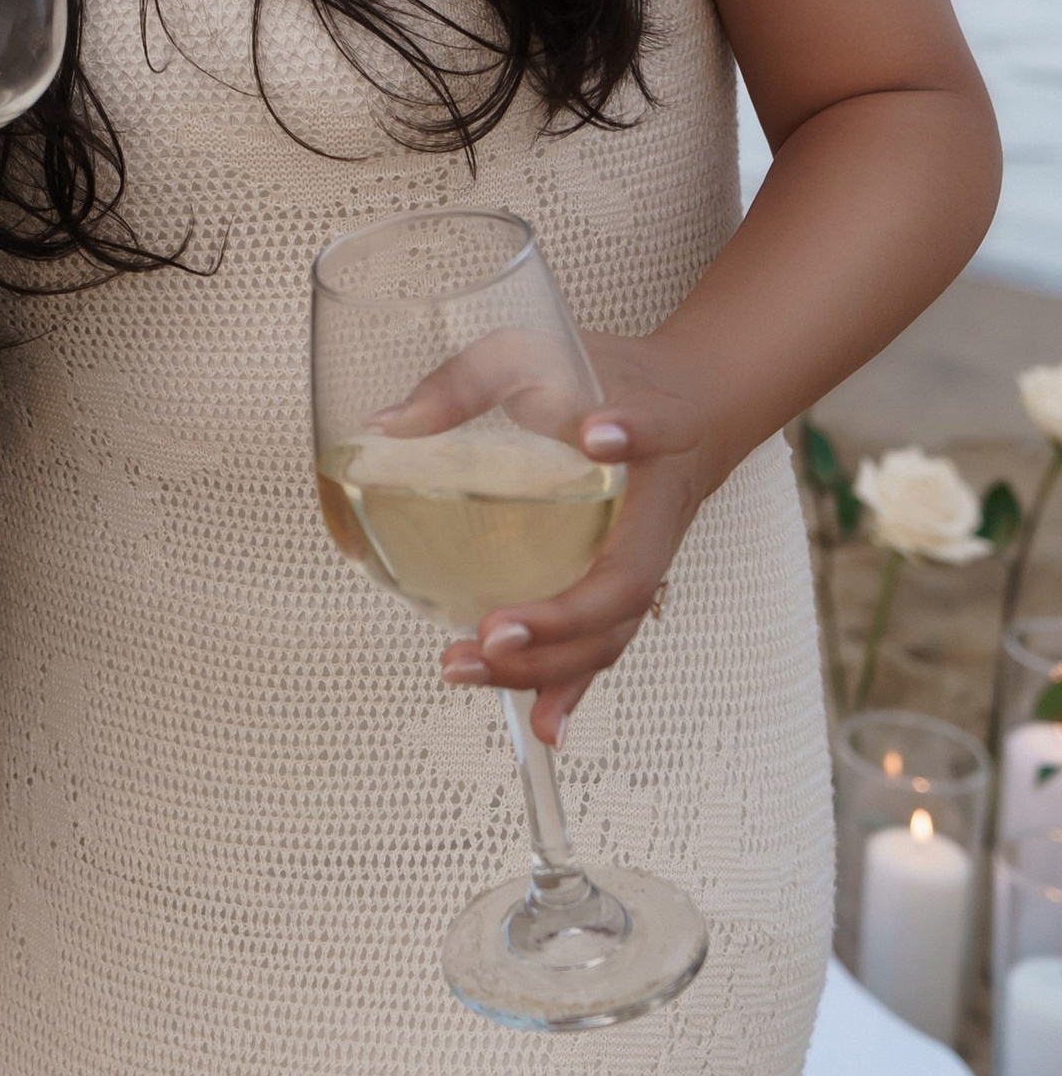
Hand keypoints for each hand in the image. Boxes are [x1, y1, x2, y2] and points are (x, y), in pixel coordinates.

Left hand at [438, 339, 725, 745]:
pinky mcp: (626, 585)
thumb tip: (388, 427)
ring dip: (549, 664)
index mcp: (654, 429)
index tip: (597, 434)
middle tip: (492, 630)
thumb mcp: (535, 347)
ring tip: (473, 666)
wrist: (689, 405)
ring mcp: (646, 558)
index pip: (647, 430)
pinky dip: (574, 688)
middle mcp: (658, 508)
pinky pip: (603, 644)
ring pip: (610, 629)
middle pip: (623, 579)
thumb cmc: (605, 374)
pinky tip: (543, 728)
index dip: (627, 435)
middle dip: (560, 617)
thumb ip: (468, 379)